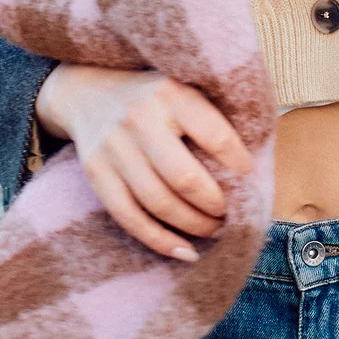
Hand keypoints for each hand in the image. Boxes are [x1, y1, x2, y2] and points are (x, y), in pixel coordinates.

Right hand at [35, 64, 249, 263]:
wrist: (85, 91)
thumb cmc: (151, 96)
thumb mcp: (182, 87)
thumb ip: (212, 116)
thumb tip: (253, 167)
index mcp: (170, 93)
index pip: (216, 137)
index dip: (239, 165)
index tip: (249, 178)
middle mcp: (139, 119)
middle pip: (185, 179)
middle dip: (216, 206)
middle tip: (230, 213)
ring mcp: (113, 148)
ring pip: (159, 203)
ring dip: (194, 226)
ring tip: (213, 230)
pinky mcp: (96, 173)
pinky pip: (130, 218)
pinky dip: (161, 241)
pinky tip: (185, 251)